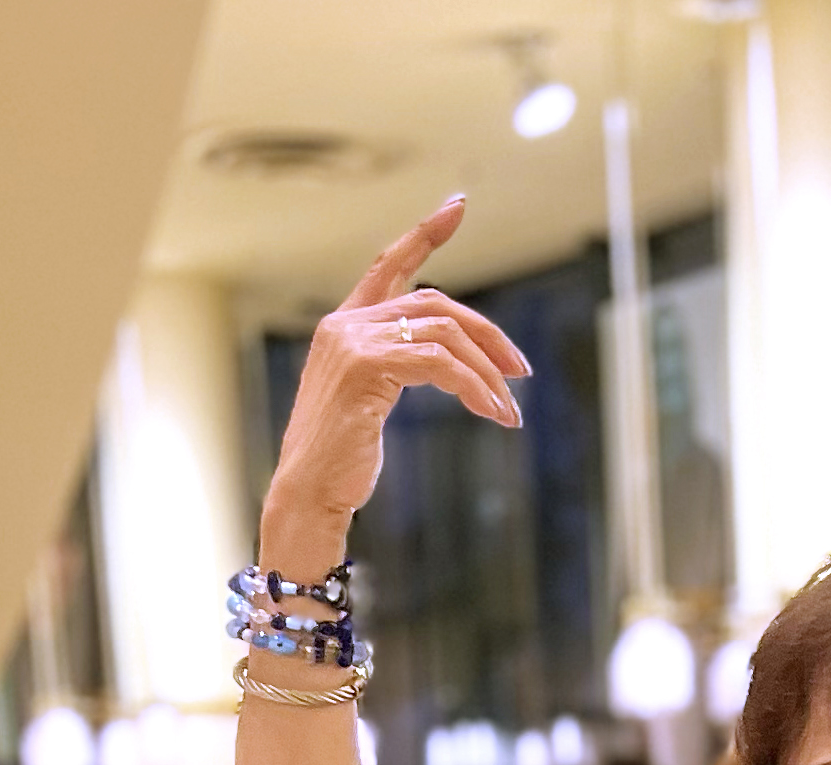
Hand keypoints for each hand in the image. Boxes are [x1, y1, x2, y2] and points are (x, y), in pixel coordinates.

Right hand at [259, 197, 530, 575]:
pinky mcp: (366, 367)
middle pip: (435, 304)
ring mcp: (353, 341)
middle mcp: (346, 323)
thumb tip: (449, 360)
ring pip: (444, 334)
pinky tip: (493, 413)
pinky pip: (439, 364)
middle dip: (487, 335)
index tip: (458, 205)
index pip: (388, 265)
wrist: (309, 494)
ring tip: (509, 410)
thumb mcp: (369, 401)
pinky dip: (474, 387)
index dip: (425, 233)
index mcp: (345, 325)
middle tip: (522, 370)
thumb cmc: (342, 460)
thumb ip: (397, 367)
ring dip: (487, 372)